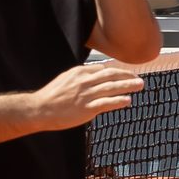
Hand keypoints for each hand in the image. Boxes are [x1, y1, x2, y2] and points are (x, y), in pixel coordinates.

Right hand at [25, 59, 146, 130]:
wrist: (39, 109)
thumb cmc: (51, 97)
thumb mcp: (66, 80)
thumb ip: (81, 77)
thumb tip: (95, 76)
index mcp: (79, 73)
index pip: (103, 69)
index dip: (117, 72)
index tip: (126, 74)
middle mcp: (84, 81)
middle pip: (111, 75)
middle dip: (127, 76)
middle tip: (139, 78)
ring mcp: (86, 95)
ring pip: (112, 87)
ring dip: (128, 86)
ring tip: (140, 85)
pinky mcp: (86, 108)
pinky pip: (107, 103)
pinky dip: (119, 100)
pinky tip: (128, 100)